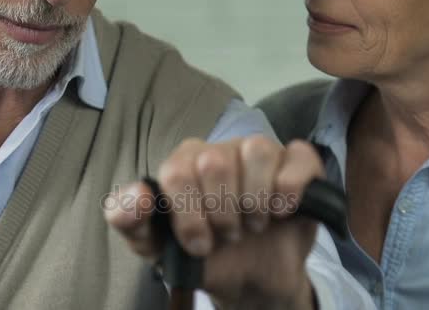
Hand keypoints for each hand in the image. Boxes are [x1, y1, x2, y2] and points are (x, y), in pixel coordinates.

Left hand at [104, 135, 325, 308]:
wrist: (250, 278)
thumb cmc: (203, 255)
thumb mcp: (157, 246)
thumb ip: (130, 221)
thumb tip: (135, 196)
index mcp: (184, 163)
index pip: (177, 172)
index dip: (189, 215)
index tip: (199, 245)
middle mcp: (220, 150)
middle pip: (215, 162)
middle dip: (222, 214)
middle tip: (229, 234)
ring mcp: (259, 151)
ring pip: (257, 151)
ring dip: (255, 203)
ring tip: (254, 225)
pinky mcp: (297, 162)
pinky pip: (297, 157)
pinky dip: (289, 189)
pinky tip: (282, 211)